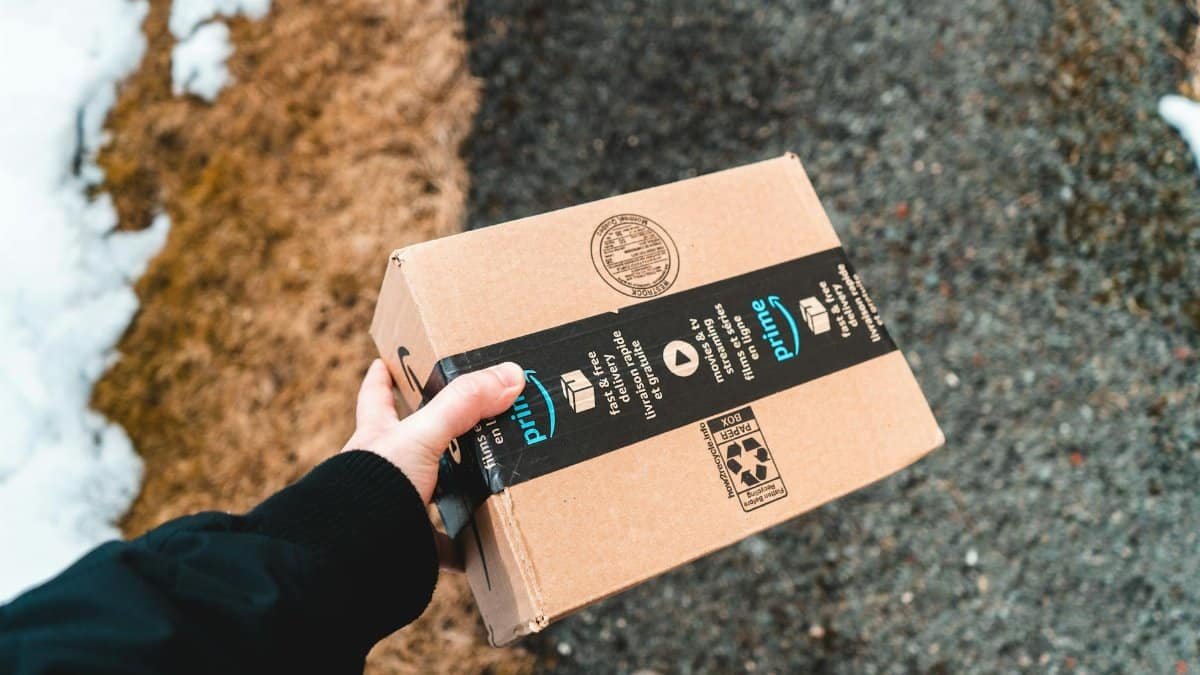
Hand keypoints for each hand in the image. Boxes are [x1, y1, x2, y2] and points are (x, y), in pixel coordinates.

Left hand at [341, 359, 524, 567]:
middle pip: (407, 447)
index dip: (381, 378)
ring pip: (426, 495)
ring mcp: (392, 508)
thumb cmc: (375, 485)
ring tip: (485, 486)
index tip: (384, 363)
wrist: (355, 553)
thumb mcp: (422, 435)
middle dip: (433, 438)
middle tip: (466, 426)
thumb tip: (510, 375)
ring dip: (452, 493)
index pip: (376, 398)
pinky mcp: (406, 543)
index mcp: (378, 438)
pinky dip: (459, 549)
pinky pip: (438, 546)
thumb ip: (463, 404)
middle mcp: (382, 471)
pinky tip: (480, 550)